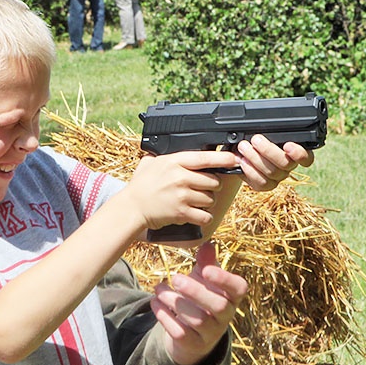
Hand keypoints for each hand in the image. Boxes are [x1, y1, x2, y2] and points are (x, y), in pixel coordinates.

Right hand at [123, 151, 238, 233]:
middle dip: (212, 186)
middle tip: (201, 188)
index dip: (224, 158)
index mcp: (175, 161)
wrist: (131, 207)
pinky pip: (205, 216)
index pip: (206, 158)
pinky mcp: (182, 213)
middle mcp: (181, 177)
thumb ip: (168, 155)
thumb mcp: (151, 162)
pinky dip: (203, 217)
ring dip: (206, 202)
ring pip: (210, 199)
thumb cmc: (141, 185)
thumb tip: (182, 147)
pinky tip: (195, 214)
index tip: (234, 159)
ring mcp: (182, 195)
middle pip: (214, 181)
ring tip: (193, 201)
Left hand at [151, 241, 247, 364]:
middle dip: (196, 291)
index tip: (207, 270)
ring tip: (158, 288)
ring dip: (175, 302)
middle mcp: (225, 316)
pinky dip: (165, 317)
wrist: (192, 333)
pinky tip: (154, 302)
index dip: (225, 279)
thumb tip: (207, 243)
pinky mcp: (193, 344)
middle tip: (175, 278)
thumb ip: (206, 262)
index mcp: (231, 297)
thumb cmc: (201, 298)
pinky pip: (180, 333)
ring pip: (197, 320)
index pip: (239, 288)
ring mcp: (210, 333)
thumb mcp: (204, 279)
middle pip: (218, 306)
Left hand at [236, 135, 314, 191]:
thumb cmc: (254, 138)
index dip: (299, 153)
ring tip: (243, 147)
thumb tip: (262, 129)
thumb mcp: (261, 130)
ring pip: (272, 172)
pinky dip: (250, 171)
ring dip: (255, 158)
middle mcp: (288, 165)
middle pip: (286, 163)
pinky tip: (242, 161)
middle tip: (255, 139)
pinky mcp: (265, 185)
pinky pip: (262, 183)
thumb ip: (267, 130)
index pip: (306, 156)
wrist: (240, 152)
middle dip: (268, 150)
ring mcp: (277, 177)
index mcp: (293, 151)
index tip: (287, 145)